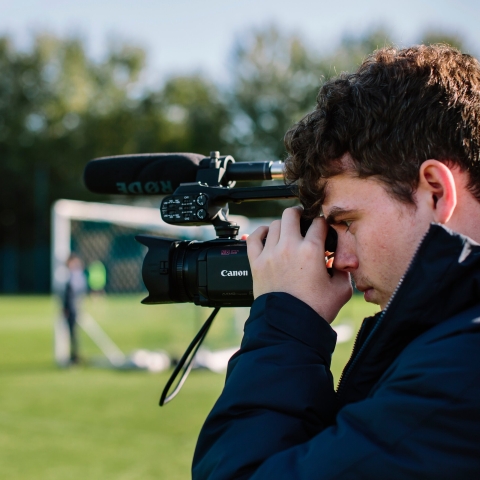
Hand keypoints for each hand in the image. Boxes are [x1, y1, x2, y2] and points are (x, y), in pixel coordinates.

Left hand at [247, 207, 352, 322]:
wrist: (289, 326)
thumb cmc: (314, 311)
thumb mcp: (340, 290)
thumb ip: (342, 271)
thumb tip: (339, 262)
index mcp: (311, 251)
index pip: (319, 223)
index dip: (324, 224)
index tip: (323, 229)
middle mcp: (289, 247)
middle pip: (292, 214)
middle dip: (301, 215)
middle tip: (304, 221)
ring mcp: (270, 254)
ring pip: (274, 224)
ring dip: (283, 226)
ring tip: (288, 232)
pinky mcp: (256, 263)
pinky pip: (253, 238)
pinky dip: (260, 232)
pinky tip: (266, 234)